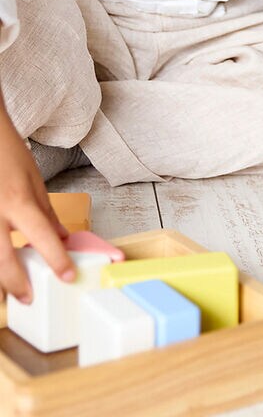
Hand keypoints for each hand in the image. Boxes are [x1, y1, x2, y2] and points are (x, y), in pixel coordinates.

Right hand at [0, 109, 74, 303]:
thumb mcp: (35, 180)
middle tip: (28, 298)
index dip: (57, 260)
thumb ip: (46, 212)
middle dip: (16, 284)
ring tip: (9, 291)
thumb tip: (60, 236)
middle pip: (3, 259)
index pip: (43, 238)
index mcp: (19, 202)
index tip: (68, 276)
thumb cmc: (8, 154)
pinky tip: (0, 261)